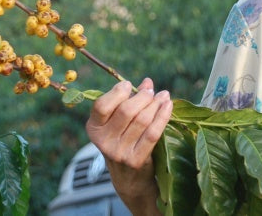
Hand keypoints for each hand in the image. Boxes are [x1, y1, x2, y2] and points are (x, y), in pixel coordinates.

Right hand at [86, 77, 172, 214]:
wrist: (129, 178)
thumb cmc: (123, 142)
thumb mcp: (117, 123)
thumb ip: (128, 101)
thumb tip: (147, 83)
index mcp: (94, 129)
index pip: (102, 106)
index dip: (117, 92)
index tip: (129, 85)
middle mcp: (103, 142)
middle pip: (126, 111)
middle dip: (142, 97)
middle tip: (151, 91)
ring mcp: (119, 152)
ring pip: (142, 120)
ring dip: (155, 104)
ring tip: (164, 95)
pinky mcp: (136, 160)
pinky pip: (153, 133)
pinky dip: (162, 116)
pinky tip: (168, 106)